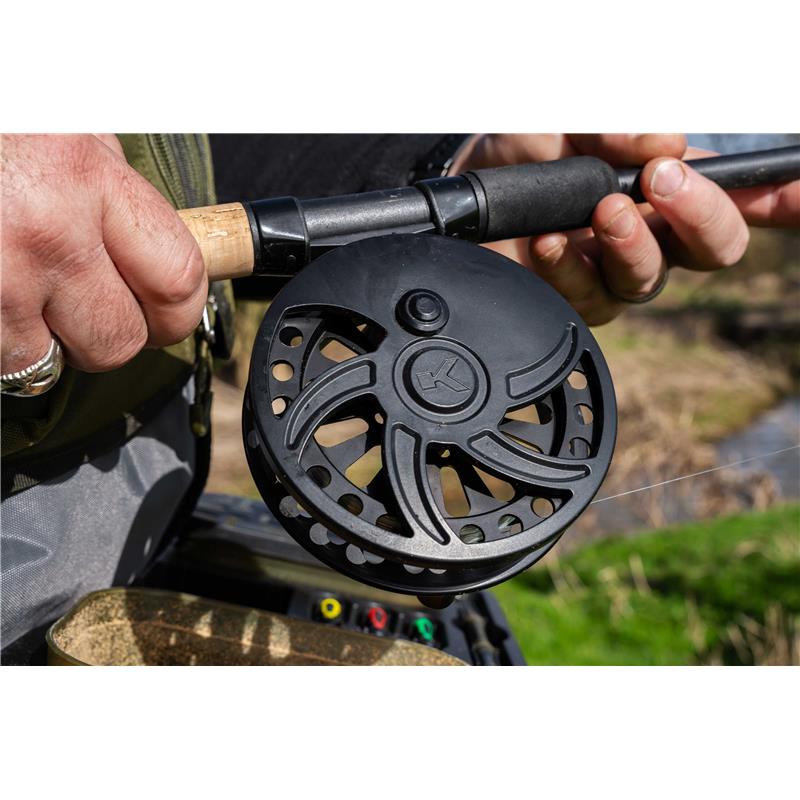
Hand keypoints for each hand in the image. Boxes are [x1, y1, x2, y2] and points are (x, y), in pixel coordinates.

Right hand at [0, 134, 206, 374]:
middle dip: (104, 338)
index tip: (165, 319)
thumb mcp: (57, 125)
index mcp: (87, 176)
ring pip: (42, 366)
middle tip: (83, 313)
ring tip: (11, 291)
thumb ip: (111, 190)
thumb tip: (152, 251)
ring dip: (34, 344)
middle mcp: (43, 231)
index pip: (177, 278)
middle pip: (116, 341)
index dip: (178, 314)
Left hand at [455, 134, 799, 324]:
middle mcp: (653, 236)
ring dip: (632, 244)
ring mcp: (613, 274)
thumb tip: (667, 145)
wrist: (472, 181)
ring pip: (650, 281)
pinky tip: (548, 242)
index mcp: (670, 189)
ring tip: (601, 210)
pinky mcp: (572, 301)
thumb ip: (616, 129)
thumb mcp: (571, 121)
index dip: (785, 202)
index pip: (745, 198)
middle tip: (661, 182)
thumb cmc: (531, 147)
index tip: (799, 195)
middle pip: (715, 249)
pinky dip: (568, 266)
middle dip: (700, 216)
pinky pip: (586, 297)